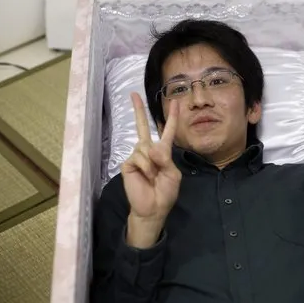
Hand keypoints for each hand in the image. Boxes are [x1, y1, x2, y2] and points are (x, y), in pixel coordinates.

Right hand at [121, 93, 180, 247]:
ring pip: (145, 147)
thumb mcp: (173, 175)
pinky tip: (145, 177)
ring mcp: (137, 156)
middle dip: (138, 110)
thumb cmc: (165, 192)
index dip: (172, 117)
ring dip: (152, 163)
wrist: (153, 208)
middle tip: (133, 94)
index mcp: (163, 152)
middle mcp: (149, 150)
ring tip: (153, 176)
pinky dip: (145, 168)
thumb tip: (150, 148)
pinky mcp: (128, 163)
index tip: (175, 102)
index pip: (167, 131)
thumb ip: (165, 159)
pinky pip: (138, 158)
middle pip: (144, 126)